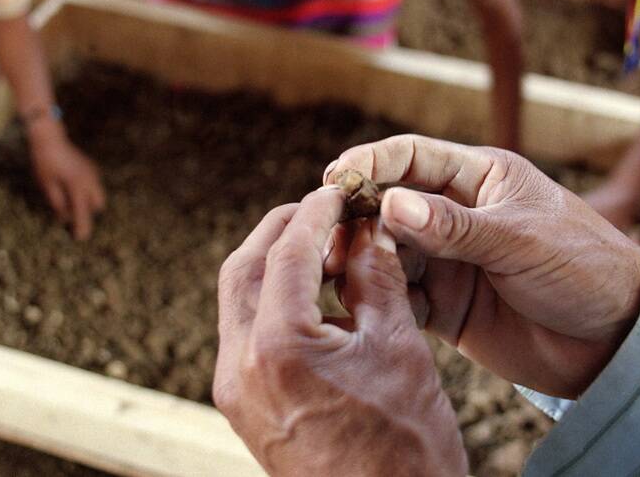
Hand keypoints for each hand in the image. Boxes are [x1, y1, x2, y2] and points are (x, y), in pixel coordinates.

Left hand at [28, 121, 106, 240]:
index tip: (81, 239)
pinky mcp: (90, 167)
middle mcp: (89, 180)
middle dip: (88, 212)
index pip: (82, 212)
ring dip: (87, 201)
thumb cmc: (44, 162)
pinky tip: (70, 186)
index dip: (82, 227)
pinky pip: (93, 184)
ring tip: (70, 200)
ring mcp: (92, 172)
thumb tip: (64, 218)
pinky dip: (86, 191)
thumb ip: (58, 203)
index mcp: (77, 186)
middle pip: (97, 205)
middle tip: (73, 216)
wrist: (49, 138)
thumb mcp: (47, 185)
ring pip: (97, 194)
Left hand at [214, 188, 466, 476]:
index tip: (340, 191)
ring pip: (237, 299)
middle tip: (323, 210)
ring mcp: (234, 392)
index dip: (317, 212)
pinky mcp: (241, 408)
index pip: (287, 251)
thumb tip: (371, 227)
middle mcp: (239, 366)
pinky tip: (315, 297)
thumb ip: (378, 277)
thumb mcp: (398, 349)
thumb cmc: (405, 449)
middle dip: (282, 229)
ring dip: (273, 264)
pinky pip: (244, 334)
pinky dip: (271, 302)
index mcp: (278, 347)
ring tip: (325, 249)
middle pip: (243, 268)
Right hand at [324, 135, 639, 398]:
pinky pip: (398, 296)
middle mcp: (455, 214)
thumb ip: (455, 228)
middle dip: (356, 218)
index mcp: (479, 178)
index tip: (335, 179)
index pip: (411, 157)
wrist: (617, 344)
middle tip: (327, 238)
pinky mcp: (445, 305)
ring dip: (362, 260)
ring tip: (341, 274)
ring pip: (385, 252)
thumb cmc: (585, 270)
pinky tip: (365, 307)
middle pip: (387, 205)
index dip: (370, 162)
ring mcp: (448, 260)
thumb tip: (390, 205)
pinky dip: (378, 299)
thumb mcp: (521, 241)